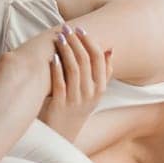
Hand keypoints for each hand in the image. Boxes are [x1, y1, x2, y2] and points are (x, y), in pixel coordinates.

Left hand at [37, 24, 113, 142]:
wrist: (63, 134)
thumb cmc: (77, 107)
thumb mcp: (94, 93)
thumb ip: (103, 73)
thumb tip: (110, 50)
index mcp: (100, 89)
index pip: (99, 60)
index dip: (90, 42)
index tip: (81, 29)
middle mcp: (90, 94)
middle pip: (86, 62)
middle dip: (76, 42)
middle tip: (67, 29)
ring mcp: (75, 100)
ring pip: (73, 70)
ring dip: (66, 51)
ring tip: (60, 38)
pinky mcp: (59, 105)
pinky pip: (59, 84)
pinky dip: (57, 69)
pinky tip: (53, 57)